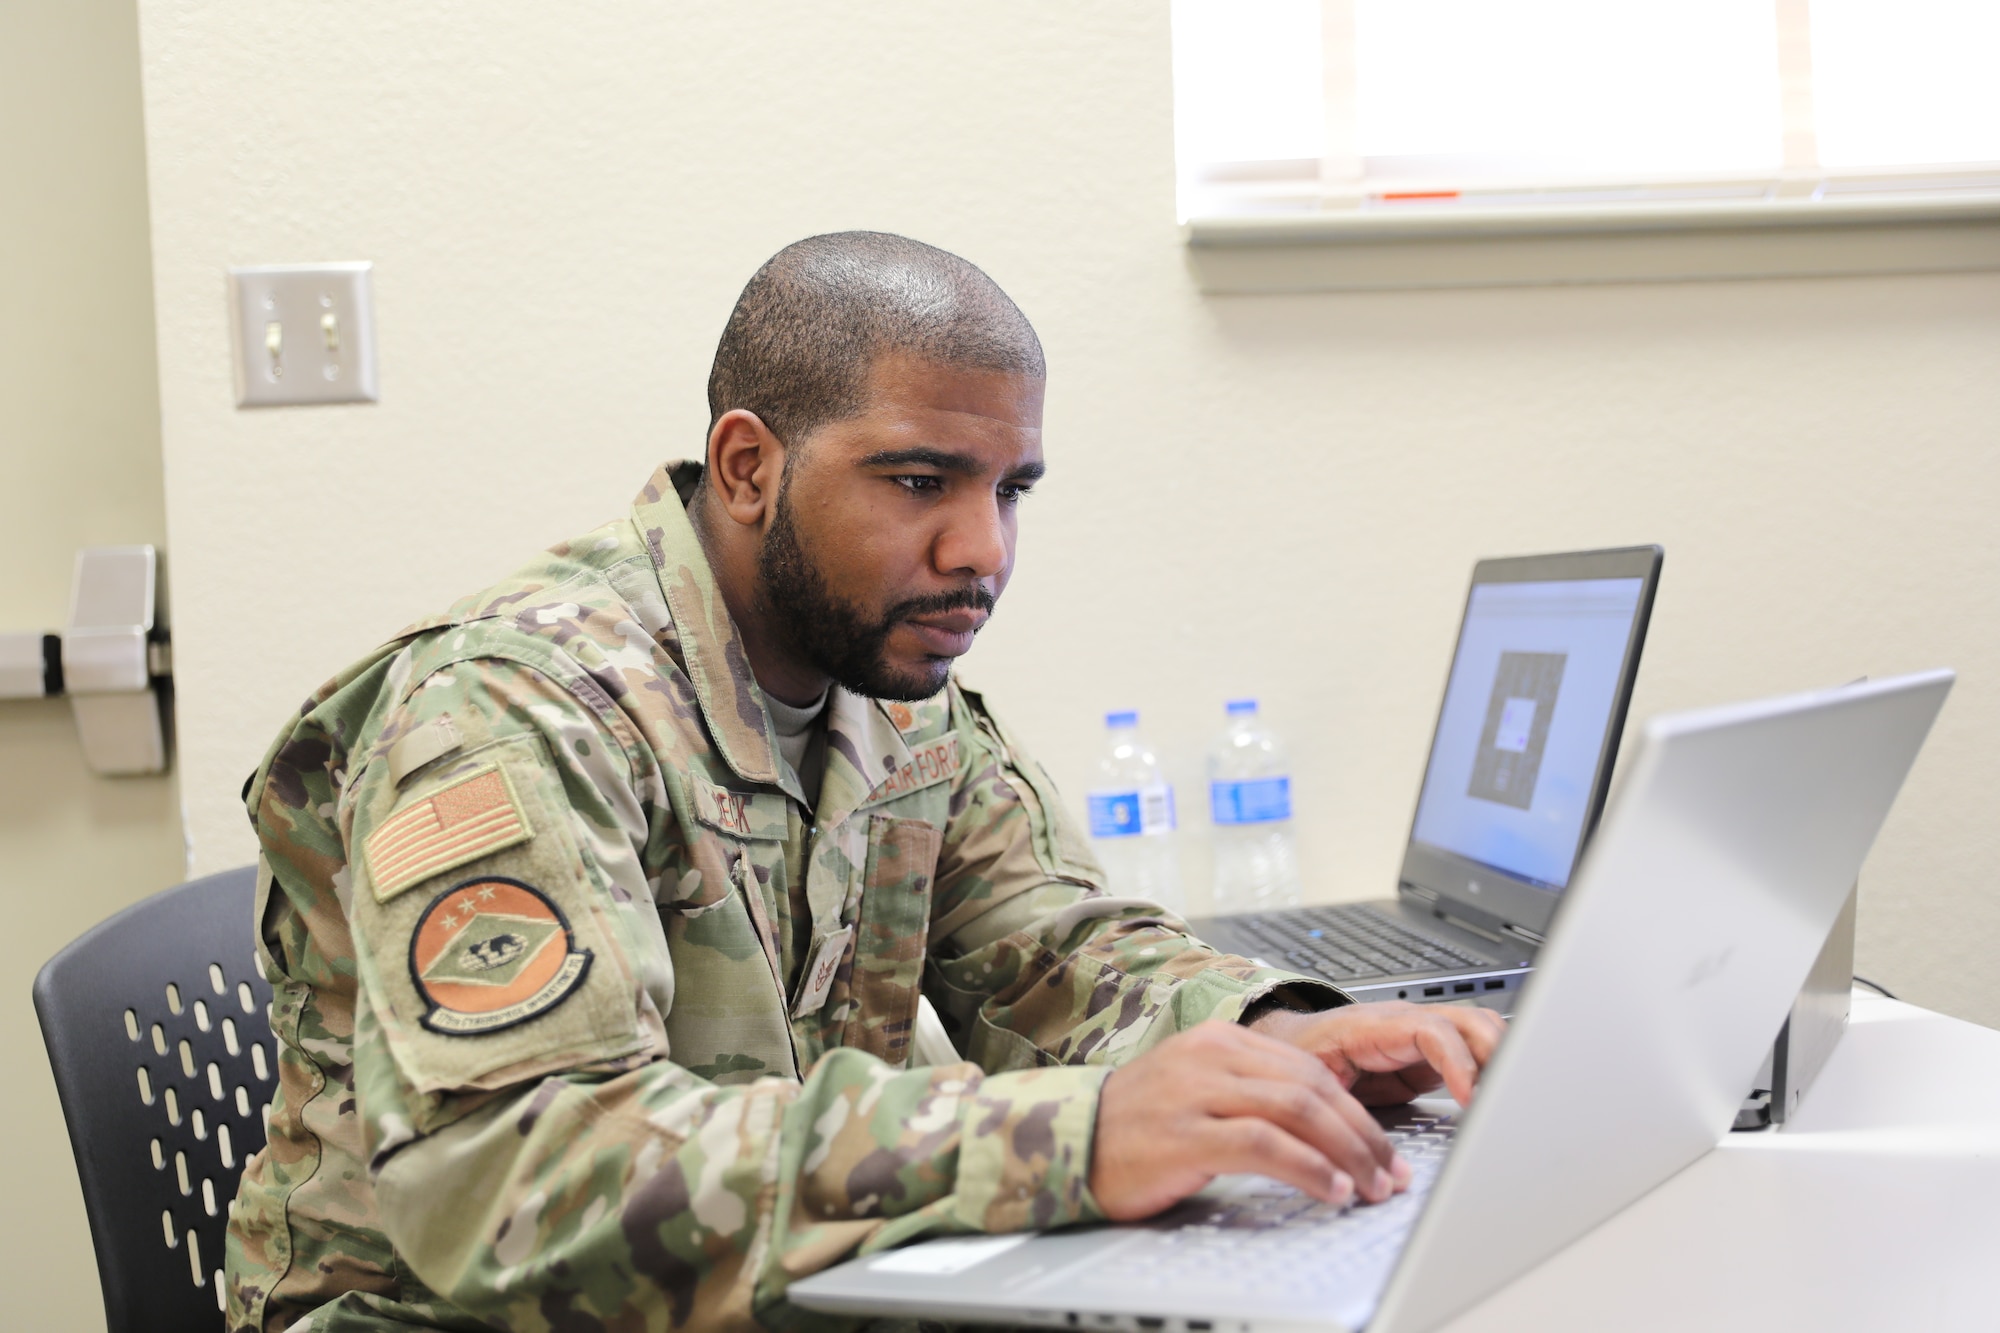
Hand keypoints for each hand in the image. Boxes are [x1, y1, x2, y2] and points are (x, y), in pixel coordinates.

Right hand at [1089, 1021, 1409, 1220]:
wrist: (1065, 1140)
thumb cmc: (1133, 1126)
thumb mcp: (1194, 1089)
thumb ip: (1249, 1092)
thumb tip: (1320, 1125)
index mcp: (1218, 1040)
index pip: (1308, 1067)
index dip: (1357, 1110)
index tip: (1383, 1148)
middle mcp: (1211, 1057)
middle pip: (1313, 1085)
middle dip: (1363, 1134)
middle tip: (1390, 1172)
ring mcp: (1197, 1092)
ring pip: (1298, 1109)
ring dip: (1347, 1152)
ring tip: (1370, 1186)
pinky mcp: (1185, 1134)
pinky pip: (1264, 1145)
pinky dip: (1307, 1168)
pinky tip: (1328, 1190)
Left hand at [1247, 1000, 1507, 1107]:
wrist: (1291, 1045)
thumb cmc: (1299, 1057)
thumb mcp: (1315, 1083)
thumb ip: (1346, 1107)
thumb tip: (1372, 1146)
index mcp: (1374, 1026)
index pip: (1432, 1031)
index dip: (1458, 1062)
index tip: (1473, 1097)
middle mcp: (1405, 1024)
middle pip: (1468, 1021)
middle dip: (1495, 1053)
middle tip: (1509, 1096)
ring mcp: (1421, 1037)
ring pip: (1477, 1028)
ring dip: (1501, 1055)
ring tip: (1513, 1095)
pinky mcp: (1430, 1057)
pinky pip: (1472, 1049)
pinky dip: (1493, 1065)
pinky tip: (1500, 1095)